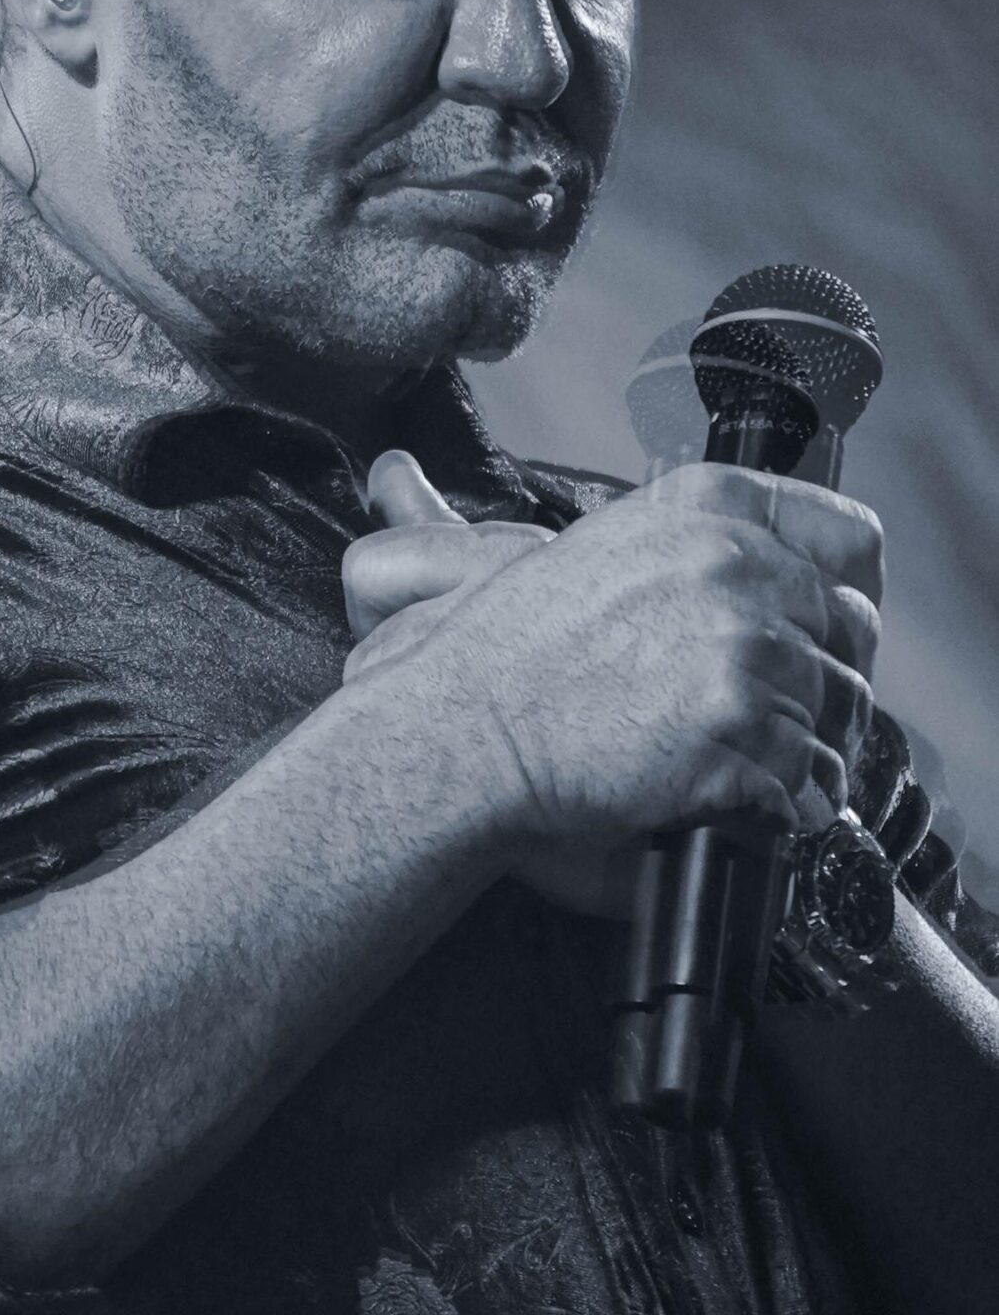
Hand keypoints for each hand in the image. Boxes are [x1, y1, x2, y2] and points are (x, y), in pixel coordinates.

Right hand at [341, 450, 880, 900]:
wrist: (463, 729)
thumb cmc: (511, 652)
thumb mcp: (606, 550)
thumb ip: (699, 550)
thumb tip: (772, 585)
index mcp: (709, 509)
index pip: (848, 540)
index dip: (850, 594)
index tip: (834, 630)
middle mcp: (736, 568)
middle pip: (849, 635)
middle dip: (829, 683)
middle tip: (790, 717)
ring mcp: (740, 650)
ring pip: (835, 713)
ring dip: (810, 750)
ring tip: (766, 768)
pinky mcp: (735, 732)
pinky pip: (805, 779)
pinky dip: (787, 804)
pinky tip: (752, 805)